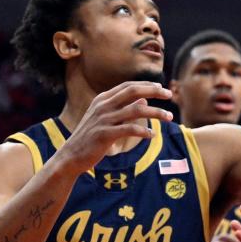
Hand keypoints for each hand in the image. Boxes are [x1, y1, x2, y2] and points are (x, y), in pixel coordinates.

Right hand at [56, 82, 171, 173]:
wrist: (70, 156)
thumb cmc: (91, 137)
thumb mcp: (105, 118)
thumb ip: (123, 108)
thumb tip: (144, 101)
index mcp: (102, 99)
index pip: (128, 86)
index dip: (146, 85)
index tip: (162, 88)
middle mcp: (103, 106)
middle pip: (133, 91)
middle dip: (154, 91)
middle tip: (170, 95)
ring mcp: (103, 119)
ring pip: (137, 110)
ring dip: (156, 113)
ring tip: (169, 118)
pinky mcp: (104, 134)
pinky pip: (130, 129)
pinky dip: (145, 132)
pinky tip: (153, 136)